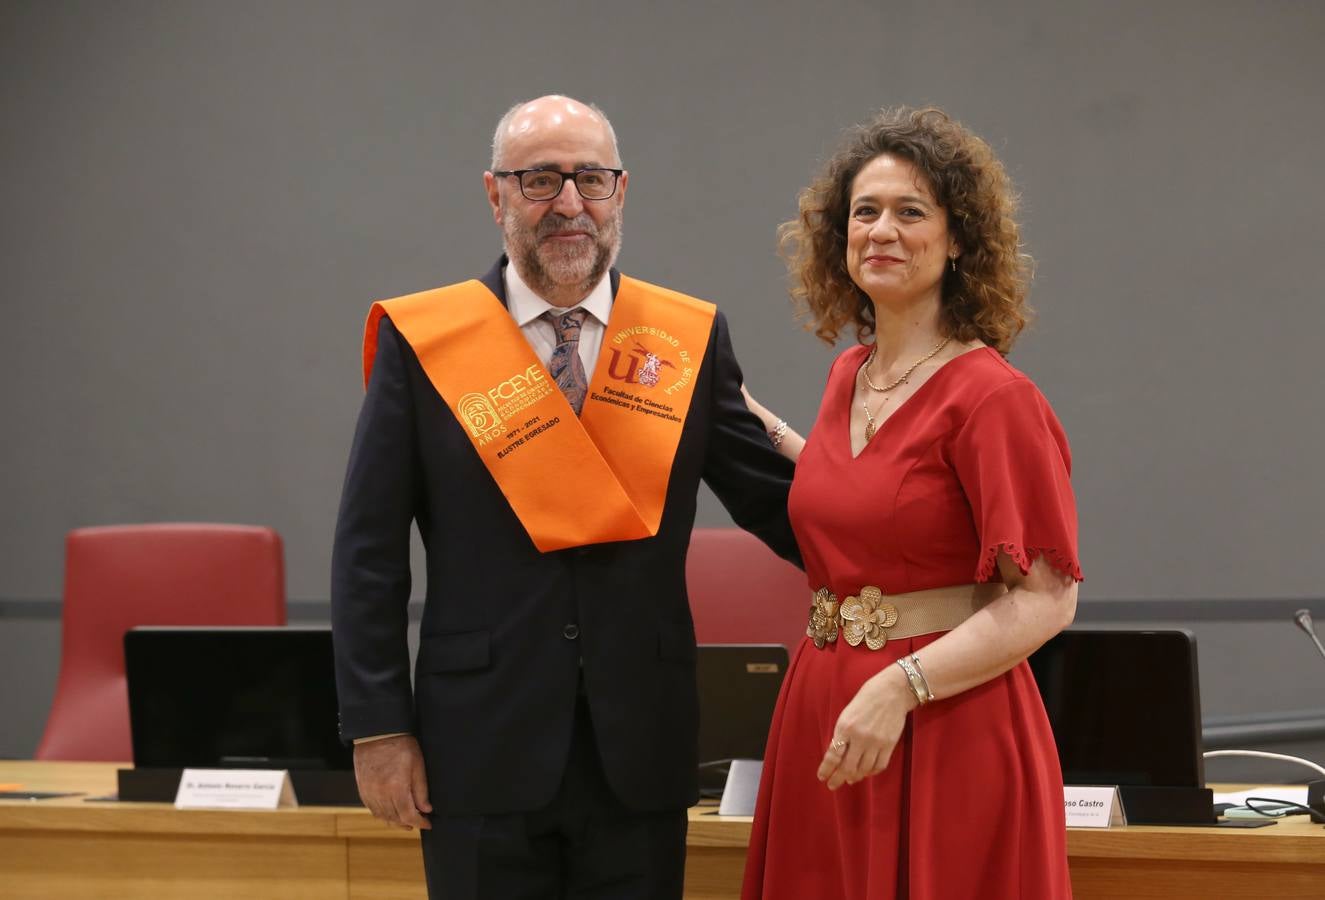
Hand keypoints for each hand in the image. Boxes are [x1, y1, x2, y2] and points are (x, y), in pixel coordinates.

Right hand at [353, 734, 432, 828]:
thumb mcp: (417, 765)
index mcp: (396, 787)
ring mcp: (369, 792)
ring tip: (405, 820)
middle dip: (408, 823)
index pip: (409, 815)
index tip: (427, 823)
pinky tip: (390, 812)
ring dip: (395, 821)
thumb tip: (426, 809)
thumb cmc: (399, 745)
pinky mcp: (362, 789)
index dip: (420, 822)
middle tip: (418, 822)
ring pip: (382, 817)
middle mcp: (380, 793)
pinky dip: (382, 814)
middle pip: (395, 819)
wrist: (377, 733)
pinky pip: (372, 809)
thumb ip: (421, 790)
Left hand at [817, 665, 917, 789]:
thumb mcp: (847, 713)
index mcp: (845, 727)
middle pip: (847, 767)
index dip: (826, 769)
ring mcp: (876, 742)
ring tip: (850, 779)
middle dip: (838, 779)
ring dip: (855, 777)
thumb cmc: (866, 699)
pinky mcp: (889, 745)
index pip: (833, 755)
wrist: (892, 692)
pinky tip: (865, 772)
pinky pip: (879, 766)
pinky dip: (871, 772)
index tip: (822, 777)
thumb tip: (838, 755)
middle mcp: (860, 737)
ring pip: (863, 769)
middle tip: (833, 785)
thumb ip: (842, 733)